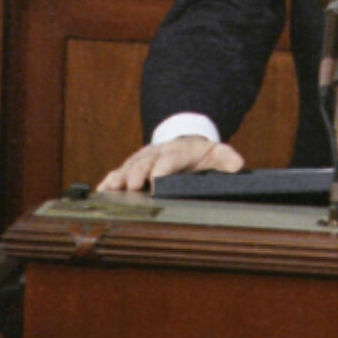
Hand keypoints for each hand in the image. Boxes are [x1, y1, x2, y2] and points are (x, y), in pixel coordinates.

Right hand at [95, 134, 243, 192]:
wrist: (182, 143)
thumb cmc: (198, 155)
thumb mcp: (214, 153)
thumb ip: (225, 158)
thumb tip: (238, 165)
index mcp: (176, 151)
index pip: (169, 159)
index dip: (162, 169)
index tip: (156, 180)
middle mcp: (154, 154)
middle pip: (143, 163)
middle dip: (136, 174)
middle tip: (132, 187)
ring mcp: (139, 161)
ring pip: (126, 168)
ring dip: (118, 179)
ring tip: (111, 192)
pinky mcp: (128, 169)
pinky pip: (115, 174)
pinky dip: (106, 183)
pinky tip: (99, 194)